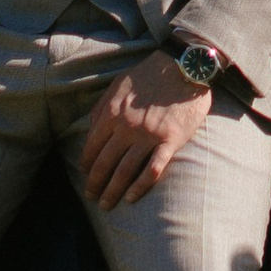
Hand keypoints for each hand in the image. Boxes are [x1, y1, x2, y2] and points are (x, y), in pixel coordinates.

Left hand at [81, 51, 213, 210]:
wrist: (184, 66)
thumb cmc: (150, 74)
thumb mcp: (118, 85)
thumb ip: (102, 107)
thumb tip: (90, 129)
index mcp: (112, 113)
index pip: (92, 147)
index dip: (86, 165)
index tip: (86, 176)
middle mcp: (127, 127)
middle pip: (105, 163)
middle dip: (95, 184)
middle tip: (91, 197)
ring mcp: (149, 135)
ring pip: (125, 171)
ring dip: (113, 191)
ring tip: (107, 204)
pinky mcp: (171, 140)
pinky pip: (153, 169)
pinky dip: (140, 186)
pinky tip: (131, 197)